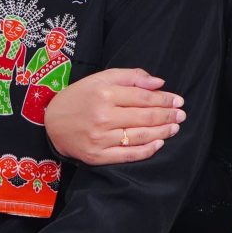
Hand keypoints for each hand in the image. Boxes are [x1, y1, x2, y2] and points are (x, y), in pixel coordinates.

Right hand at [43, 67, 184, 164]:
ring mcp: (100, 138)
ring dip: (162, 132)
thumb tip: (158, 83)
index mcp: (104, 94)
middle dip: (167, 115)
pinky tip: (159, 143)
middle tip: (181, 114)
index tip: (178, 100)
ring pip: (140, 136)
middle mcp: (103, 116)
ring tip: (174, 127)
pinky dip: (146, 150)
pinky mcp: (97, 156)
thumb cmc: (78, 97)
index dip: (164, 99)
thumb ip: (130, 77)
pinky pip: (128, 155)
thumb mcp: (100, 78)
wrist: (50, 123)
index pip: (143, 97)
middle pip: (144, 117)